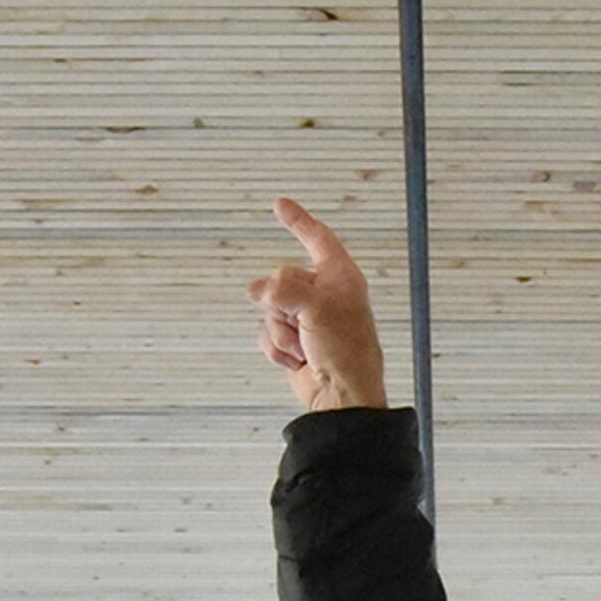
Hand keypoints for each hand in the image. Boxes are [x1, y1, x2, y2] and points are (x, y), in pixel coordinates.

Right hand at [249, 196, 389, 412]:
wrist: (342, 396)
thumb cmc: (345, 349)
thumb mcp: (315, 307)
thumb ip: (282, 289)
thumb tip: (254, 290)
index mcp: (341, 276)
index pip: (317, 238)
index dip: (298, 220)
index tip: (279, 204)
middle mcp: (324, 294)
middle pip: (281, 277)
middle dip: (282, 304)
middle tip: (301, 322)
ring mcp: (307, 318)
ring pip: (270, 308)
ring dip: (281, 331)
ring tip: (304, 345)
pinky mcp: (294, 340)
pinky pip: (267, 333)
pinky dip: (277, 348)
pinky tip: (296, 359)